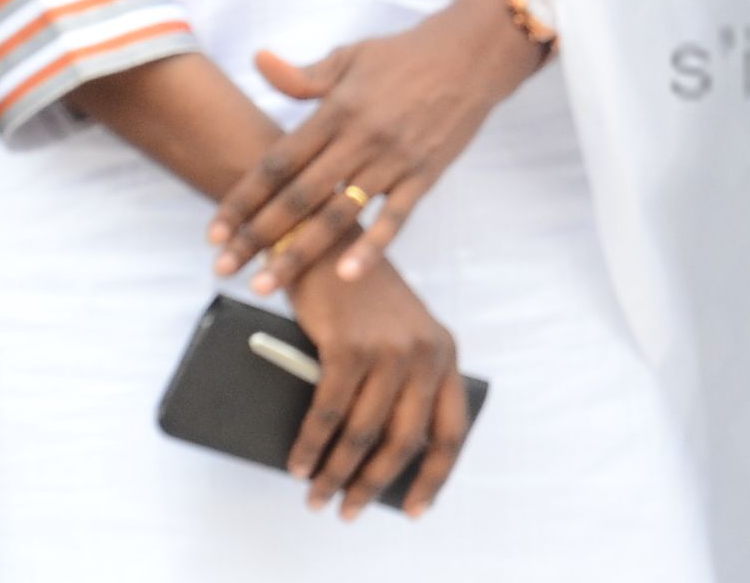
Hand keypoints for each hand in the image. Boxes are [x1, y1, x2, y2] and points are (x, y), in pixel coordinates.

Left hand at [214, 0, 544, 287]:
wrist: (472, 54)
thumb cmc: (405, 54)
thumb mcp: (350, 56)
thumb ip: (304, 74)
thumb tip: (258, 61)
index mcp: (336, 111)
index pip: (278, 161)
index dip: (243, 198)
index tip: (214, 230)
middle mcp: (360, 140)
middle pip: (298, 196)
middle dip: (257, 236)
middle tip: (224, 268)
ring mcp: (393, 161)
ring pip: (338, 215)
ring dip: (299, 252)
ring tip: (266, 284)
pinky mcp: (424, 175)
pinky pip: (395, 218)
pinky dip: (372, 248)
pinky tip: (345, 275)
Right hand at [285, 254, 471, 518]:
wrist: (326, 237)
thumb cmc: (353, 298)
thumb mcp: (390, 338)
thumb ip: (390, 385)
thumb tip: (364, 458)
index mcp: (445, 353)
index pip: (451, 429)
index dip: (434, 476)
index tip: (413, 511)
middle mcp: (426, 353)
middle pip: (405, 441)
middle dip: (373, 485)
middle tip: (346, 513)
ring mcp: (391, 349)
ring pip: (364, 434)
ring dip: (336, 474)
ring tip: (316, 498)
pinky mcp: (351, 346)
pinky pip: (330, 412)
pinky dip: (311, 445)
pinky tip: (298, 464)